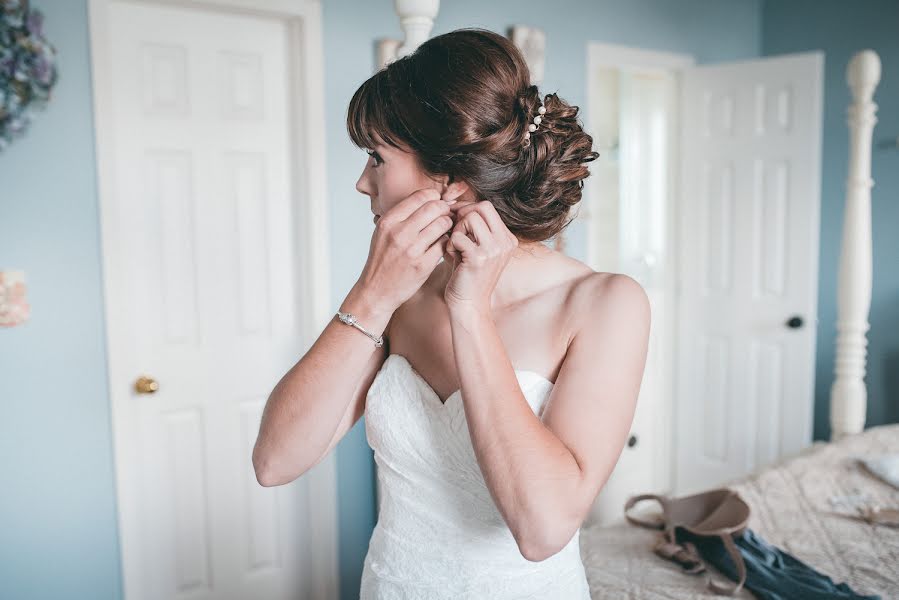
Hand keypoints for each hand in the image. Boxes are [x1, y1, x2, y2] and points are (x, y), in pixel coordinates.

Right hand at [357, 188, 453, 312]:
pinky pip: (443, 244)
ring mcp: (411, 250)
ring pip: (442, 224)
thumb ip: (400, 216)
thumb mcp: (383, 233)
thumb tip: (426, 199)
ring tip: (446, 228)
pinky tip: (443, 243)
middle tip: (446, 214)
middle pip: (434, 207)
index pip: (419, 196)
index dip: (434, 197)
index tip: (437, 202)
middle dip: (444, 208)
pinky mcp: (422, 265)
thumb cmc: (382, 261)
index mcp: (388, 222)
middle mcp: (399, 233)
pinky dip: (447, 241)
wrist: (376, 291)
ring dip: (448, 224)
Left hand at [443, 200, 517, 311]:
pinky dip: (450, 243)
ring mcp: (494, 250)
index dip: (468, 208)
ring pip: (471, 218)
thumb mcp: (475, 247)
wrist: (469, 304)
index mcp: (507, 239)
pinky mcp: (479, 258)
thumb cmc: (467, 275)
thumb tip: (455, 204)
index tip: (455, 219)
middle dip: (463, 214)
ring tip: (455, 245)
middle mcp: (505, 243)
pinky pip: (458, 236)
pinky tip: (451, 256)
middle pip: (482, 207)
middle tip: (455, 230)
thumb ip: (472, 227)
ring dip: (457, 229)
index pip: (488, 207)